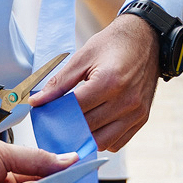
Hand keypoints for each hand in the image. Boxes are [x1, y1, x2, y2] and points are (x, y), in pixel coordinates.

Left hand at [30, 13, 158, 152]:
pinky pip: (118, 143)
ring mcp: (136, 112)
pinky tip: (94, 127)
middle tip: (56, 123)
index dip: (56, 114)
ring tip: (75, 126)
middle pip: (88, 128)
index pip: (76, 109)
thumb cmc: (114, 45)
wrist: (146, 38)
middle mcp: (126, 100)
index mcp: (109, 82)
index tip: (46, 113)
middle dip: (68, 128)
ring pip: (102, 141)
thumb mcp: (83, 57)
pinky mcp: (142, 118)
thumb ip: (59, 82)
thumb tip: (37, 101)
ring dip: (85, 138)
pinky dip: (103, 140)